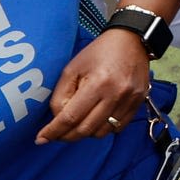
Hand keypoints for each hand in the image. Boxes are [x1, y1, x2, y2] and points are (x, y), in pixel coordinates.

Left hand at [37, 28, 150, 142]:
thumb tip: (57, 119)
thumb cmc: (98, 52)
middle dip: (66, 136)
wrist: (131, 40)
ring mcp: (130, 101)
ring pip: (101, 133)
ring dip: (85, 133)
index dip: (53, 131)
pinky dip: (103, 129)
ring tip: (78, 124)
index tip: (41, 139)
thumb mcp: (72, 69)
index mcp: (98, 83)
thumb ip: (61, 95)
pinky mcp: (138, 103)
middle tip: (56, 134)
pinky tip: (96, 119)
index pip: (71, 117)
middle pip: (85, 129)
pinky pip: (117, 128)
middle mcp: (116, 95)